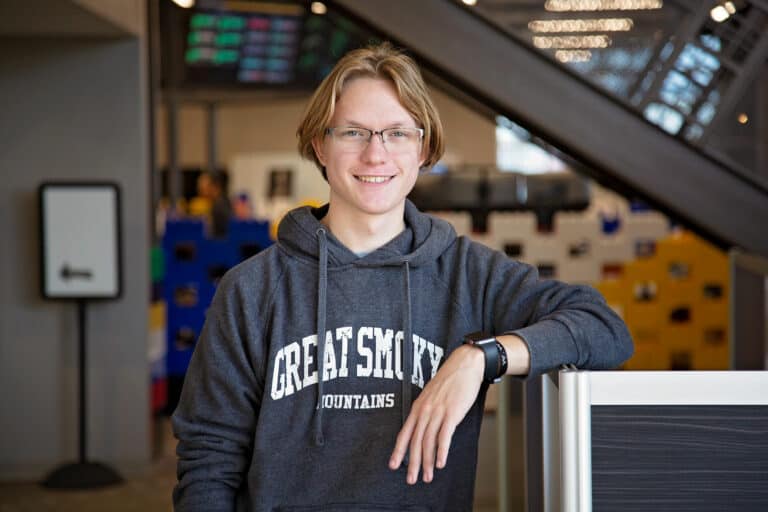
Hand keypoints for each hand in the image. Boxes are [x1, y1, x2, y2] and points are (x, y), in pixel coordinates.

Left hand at [388, 344, 484, 483]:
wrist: (464, 365)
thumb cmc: (450, 380)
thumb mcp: (432, 395)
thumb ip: (427, 410)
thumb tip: (423, 427)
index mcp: (418, 407)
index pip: (404, 433)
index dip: (398, 451)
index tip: (393, 465)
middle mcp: (424, 410)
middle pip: (415, 442)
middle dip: (412, 463)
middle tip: (411, 479)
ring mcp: (437, 412)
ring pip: (428, 442)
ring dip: (427, 462)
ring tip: (428, 476)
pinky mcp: (451, 413)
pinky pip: (444, 436)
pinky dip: (441, 451)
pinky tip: (440, 463)